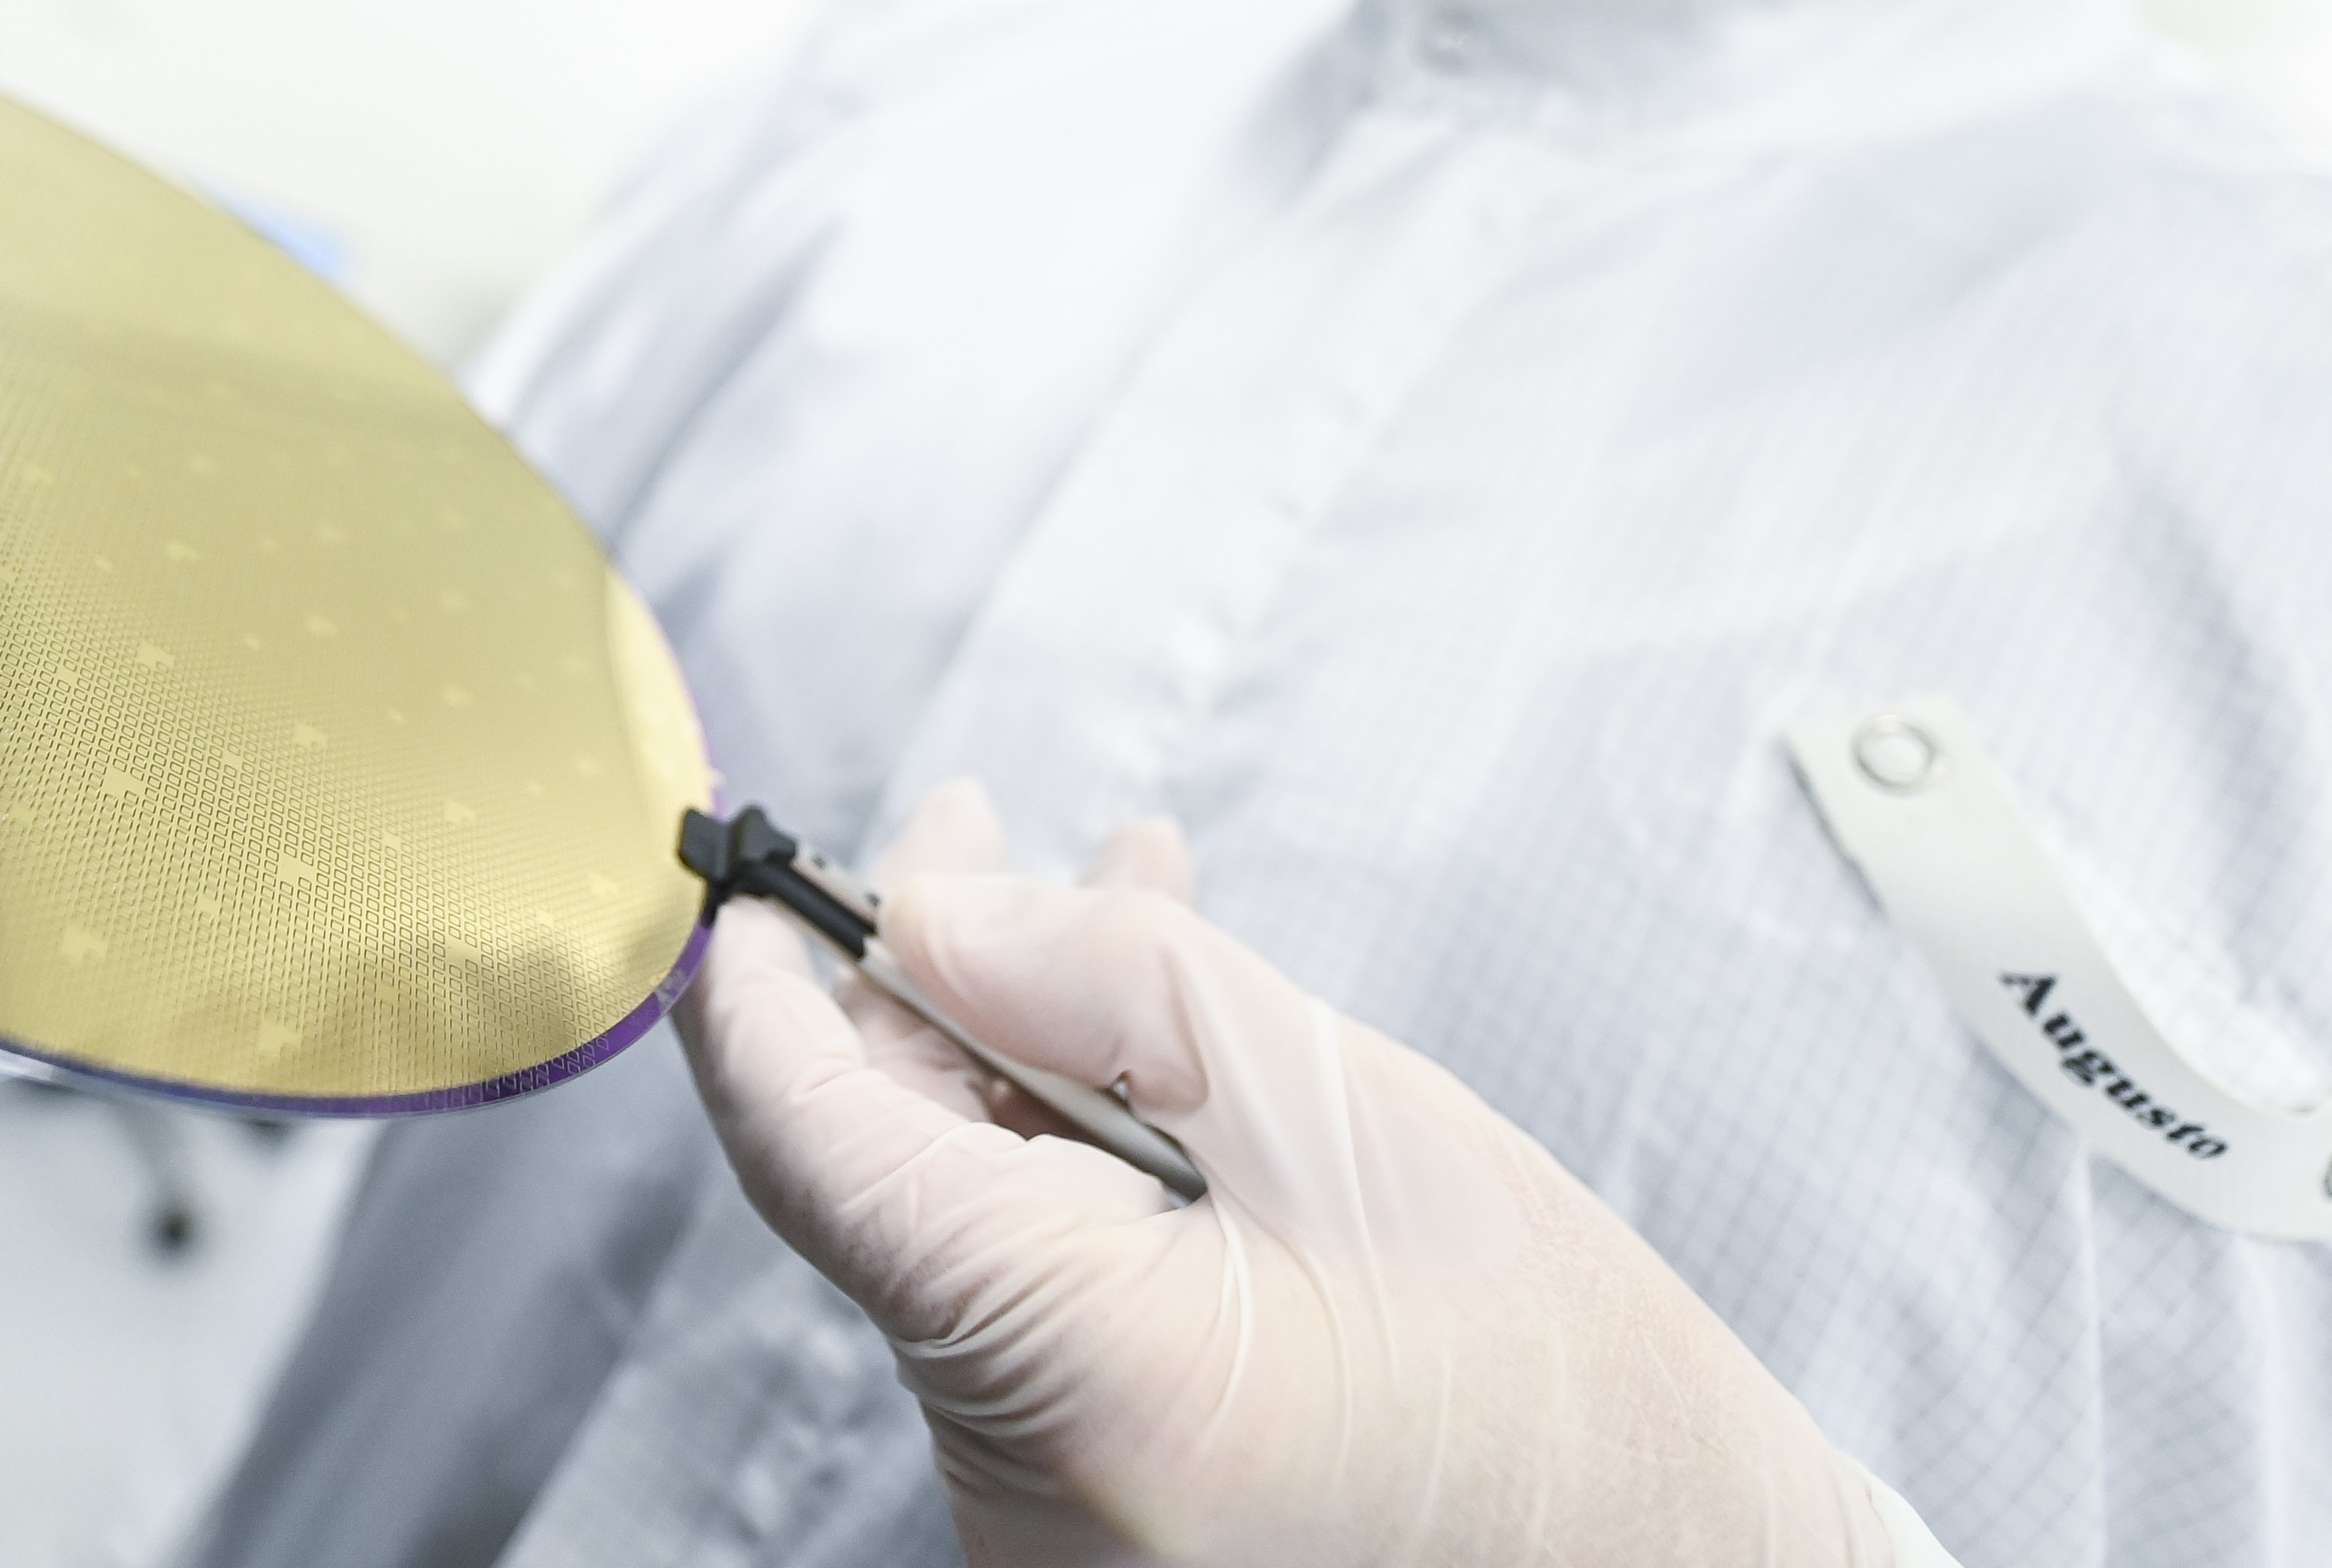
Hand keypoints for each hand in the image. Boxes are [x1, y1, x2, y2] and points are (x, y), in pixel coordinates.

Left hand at [676, 782, 1927, 1566]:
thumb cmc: (1568, 1387)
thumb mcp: (1349, 1112)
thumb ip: (1115, 983)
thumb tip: (938, 911)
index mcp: (1079, 1373)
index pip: (806, 1145)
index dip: (764, 986)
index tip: (763, 875)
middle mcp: (1017, 1482)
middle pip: (883, 1177)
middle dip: (928, 988)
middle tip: (985, 833)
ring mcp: (1037, 1521)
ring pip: (958, 1227)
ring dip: (1017, 1064)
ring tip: (1119, 910)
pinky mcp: (1078, 1523)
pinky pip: (1019, 1302)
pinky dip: (1066, 1170)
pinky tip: (1145, 1066)